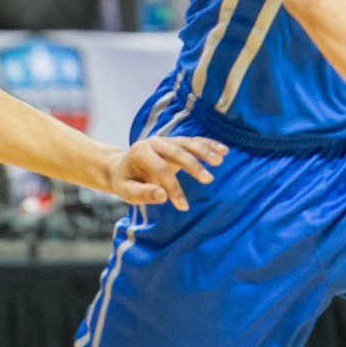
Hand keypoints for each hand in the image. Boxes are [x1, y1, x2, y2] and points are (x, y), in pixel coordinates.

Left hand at [102, 136, 227, 209]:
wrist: (122, 167)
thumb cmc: (126, 182)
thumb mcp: (127, 191)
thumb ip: (143, 193)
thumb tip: (163, 196)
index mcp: (140, 152)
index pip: (161, 169)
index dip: (173, 188)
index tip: (183, 206)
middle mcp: (154, 142)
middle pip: (177, 151)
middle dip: (194, 165)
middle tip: (208, 179)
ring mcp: (166, 140)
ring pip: (188, 142)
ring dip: (205, 150)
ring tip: (220, 159)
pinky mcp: (175, 142)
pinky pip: (193, 141)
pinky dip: (208, 144)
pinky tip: (222, 150)